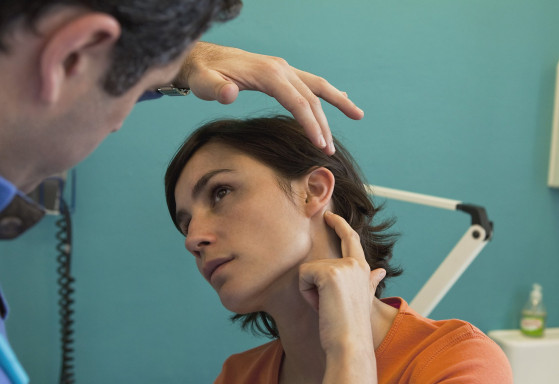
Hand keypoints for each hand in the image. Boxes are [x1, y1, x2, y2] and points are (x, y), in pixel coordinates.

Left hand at [175, 42, 363, 154]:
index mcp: (269, 73)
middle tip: (329, 151)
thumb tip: (230, 94)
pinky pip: (310, 83)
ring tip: (358, 115)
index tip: (319, 145)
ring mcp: (283, 69)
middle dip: (323, 125)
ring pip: (317, 87)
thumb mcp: (203, 83)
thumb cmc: (202, 74)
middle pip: (311, 97)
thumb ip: (215, 89)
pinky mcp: (281, 73)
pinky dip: (328, 92)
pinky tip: (342, 99)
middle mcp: (281, 68)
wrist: (201, 57)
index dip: (310, 124)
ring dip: (337, 103)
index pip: (298, 101)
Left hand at [298, 212, 384, 353]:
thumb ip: (370, 281)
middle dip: (317, 276)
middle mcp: (355, 264)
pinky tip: (320, 306)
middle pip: (321, 261)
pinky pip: (303, 276)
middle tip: (327, 293)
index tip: (330, 215)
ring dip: (311, 292)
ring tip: (327, 308)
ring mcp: (344, 267)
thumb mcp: (362, 299)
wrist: (350, 344)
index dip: (340, 225)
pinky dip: (306, 294)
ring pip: (309, 271)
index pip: (351, 239)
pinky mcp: (329, 273)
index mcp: (363, 270)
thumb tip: (381, 271)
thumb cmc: (351, 328)